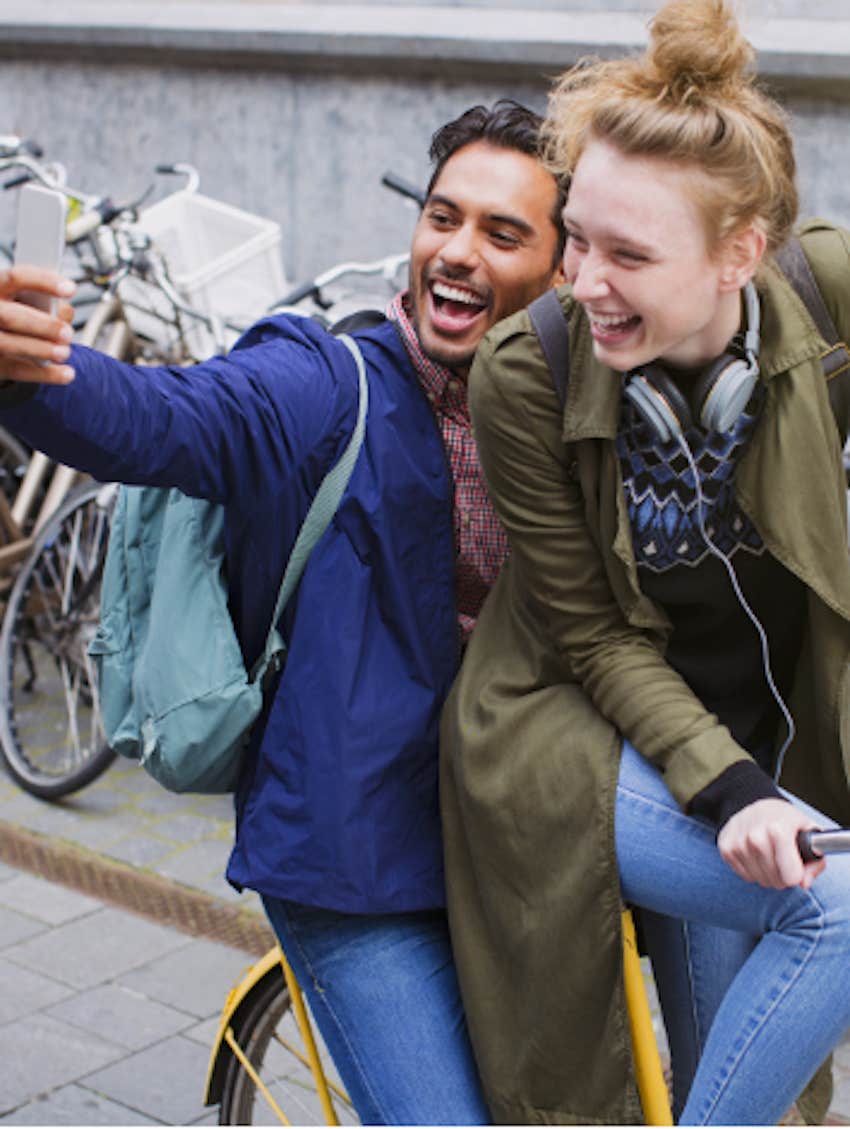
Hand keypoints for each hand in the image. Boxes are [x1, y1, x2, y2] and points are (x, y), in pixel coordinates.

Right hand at [0, 266, 75, 384]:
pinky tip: (67, 373)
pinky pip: (19, 371)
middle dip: (43, 325)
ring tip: (64, 352)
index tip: (71, 289)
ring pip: (10, 345)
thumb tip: (62, 314)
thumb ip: (45, 301)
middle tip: (67, 332)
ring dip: (42, 349)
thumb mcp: (25, 299)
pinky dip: (46, 374)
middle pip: (10, 317)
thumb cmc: (17, 311)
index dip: (44, 282)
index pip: (16, 278)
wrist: (0, 335)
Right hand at [718, 798, 826, 888]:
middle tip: (783, 859)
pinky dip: (752, 871)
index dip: (797, 874)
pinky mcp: (725, 848)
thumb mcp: (809, 833)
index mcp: (778, 831)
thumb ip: (815, 863)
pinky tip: (755, 855)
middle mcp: (754, 837)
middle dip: (783, 876)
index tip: (795, 862)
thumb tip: (803, 883)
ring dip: (767, 874)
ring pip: (760, 880)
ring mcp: (738, 843)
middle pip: (776, 881)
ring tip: (769, 856)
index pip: (791, 877)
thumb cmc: (785, 820)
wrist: (754, 804)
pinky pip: (745, 876)